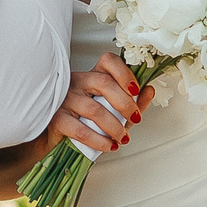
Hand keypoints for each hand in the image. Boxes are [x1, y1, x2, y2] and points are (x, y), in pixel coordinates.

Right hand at [36, 53, 151, 155]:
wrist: (59, 142)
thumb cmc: (87, 122)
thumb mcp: (114, 112)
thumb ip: (133, 102)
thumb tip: (149, 91)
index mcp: (92, 76)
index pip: (108, 61)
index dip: (125, 73)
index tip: (136, 90)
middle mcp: (77, 82)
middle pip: (104, 83)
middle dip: (125, 104)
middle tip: (134, 118)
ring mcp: (65, 99)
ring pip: (94, 109)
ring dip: (115, 127)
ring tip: (121, 137)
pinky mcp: (57, 119)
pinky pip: (82, 130)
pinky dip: (100, 141)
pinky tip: (109, 145)